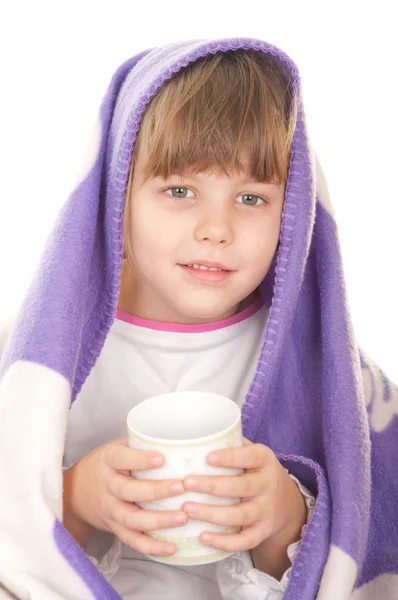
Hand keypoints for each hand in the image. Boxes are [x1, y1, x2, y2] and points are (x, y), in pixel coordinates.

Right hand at [63, 436, 187, 555]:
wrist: (75, 492)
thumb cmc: (105, 464)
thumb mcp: (116, 447)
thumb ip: (139, 445)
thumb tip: (175, 442)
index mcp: (108, 461)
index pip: (121, 459)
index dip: (140, 460)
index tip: (161, 459)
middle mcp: (107, 486)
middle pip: (128, 490)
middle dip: (156, 490)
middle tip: (181, 487)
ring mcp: (110, 510)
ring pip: (131, 519)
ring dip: (158, 520)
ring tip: (182, 517)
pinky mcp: (114, 528)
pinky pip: (132, 540)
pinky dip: (151, 546)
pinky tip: (171, 547)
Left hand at [181, 438, 306, 556]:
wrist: (286, 502)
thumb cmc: (256, 471)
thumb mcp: (252, 453)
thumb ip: (231, 443)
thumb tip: (196, 435)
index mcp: (264, 460)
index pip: (250, 456)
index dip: (230, 457)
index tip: (208, 458)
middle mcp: (268, 485)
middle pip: (241, 486)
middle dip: (212, 485)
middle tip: (186, 483)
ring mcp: (266, 510)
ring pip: (240, 515)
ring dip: (212, 513)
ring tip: (187, 509)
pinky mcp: (263, 531)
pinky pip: (245, 541)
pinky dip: (225, 542)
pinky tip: (203, 537)